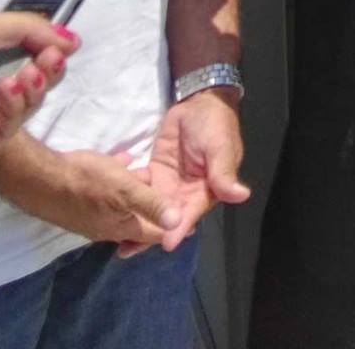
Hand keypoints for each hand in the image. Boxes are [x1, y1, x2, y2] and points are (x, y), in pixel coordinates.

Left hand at [0, 12, 73, 174]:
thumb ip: (28, 29)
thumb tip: (73, 39)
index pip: (24, 53)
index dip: (47, 48)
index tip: (67, 44)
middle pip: (32, 79)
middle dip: (47, 67)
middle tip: (52, 59)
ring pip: (26, 104)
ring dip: (34, 85)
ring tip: (30, 74)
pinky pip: (9, 128)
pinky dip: (15, 107)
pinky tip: (8, 91)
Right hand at [0, 144, 177, 248]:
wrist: (38, 179)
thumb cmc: (86, 182)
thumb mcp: (125, 189)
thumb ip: (151, 204)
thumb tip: (179, 222)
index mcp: (122, 226)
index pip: (156, 234)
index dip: (175, 227)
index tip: (191, 219)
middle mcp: (107, 228)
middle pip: (139, 221)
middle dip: (156, 208)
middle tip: (173, 195)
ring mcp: (91, 217)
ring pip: (122, 207)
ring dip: (136, 193)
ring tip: (149, 175)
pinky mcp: (80, 204)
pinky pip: (107, 194)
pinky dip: (118, 181)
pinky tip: (122, 161)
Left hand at [123, 91, 250, 256]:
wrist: (199, 102)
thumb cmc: (215, 124)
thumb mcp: (220, 147)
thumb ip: (224, 173)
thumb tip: (241, 195)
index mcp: (207, 191)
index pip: (191, 213)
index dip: (178, 228)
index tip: (166, 244)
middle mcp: (187, 194)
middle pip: (168, 219)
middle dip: (150, 236)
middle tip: (127, 251)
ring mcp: (170, 185)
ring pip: (153, 210)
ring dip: (137, 225)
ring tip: (117, 243)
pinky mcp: (156, 173)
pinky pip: (143, 190)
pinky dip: (131, 203)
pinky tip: (113, 215)